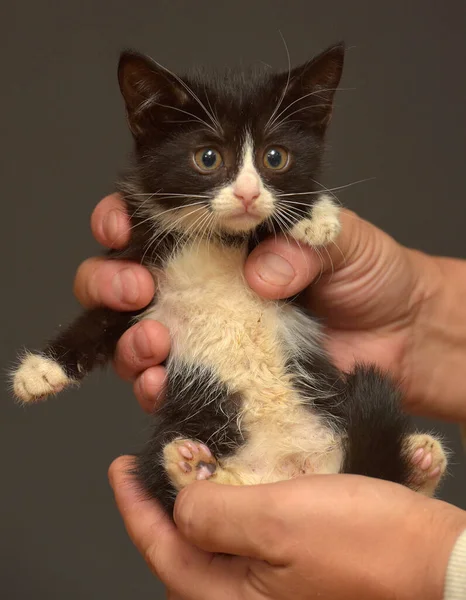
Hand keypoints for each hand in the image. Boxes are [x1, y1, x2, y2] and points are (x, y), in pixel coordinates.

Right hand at [74, 193, 465, 420]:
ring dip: (127, 339)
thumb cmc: (370, 274)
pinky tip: (159, 381)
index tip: (120, 228)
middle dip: (109, 280)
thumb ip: (300, 241)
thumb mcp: (340, 236)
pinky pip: (166, 384)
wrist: (402, 336)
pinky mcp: (217, 377)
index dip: (119, 220)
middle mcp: (202, 284)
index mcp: (220, 237)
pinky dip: (151, 385)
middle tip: (136, 287)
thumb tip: (258, 274)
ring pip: (133, 334)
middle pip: (123, 278)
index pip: (151, 220)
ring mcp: (205, 333)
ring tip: (154, 339)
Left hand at [109, 456, 465, 599]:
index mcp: (231, 599)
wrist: (432, 559)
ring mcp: (273, 582)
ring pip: (216, 536)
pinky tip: (239, 473)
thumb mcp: (277, 522)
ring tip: (191, 460)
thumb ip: (213, 514)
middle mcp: (247, 597)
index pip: (161, 548)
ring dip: (199, 497)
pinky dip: (235, 499)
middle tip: (154, 461)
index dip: (134, 504)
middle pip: (184, 546)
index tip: (120, 466)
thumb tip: (178, 504)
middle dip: (163, 501)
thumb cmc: (365, 546)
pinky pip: (249, 532)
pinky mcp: (296, 562)